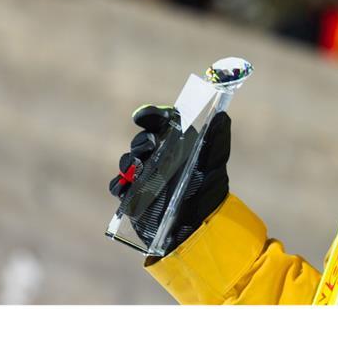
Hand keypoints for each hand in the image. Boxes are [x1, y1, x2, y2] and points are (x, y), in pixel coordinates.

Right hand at [109, 105, 230, 254]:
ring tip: (139, 167)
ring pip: (127, 161)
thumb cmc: (208, 188)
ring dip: (129, 162)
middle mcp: (158, 156)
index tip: (142, 116)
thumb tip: (219, 115)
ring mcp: (144, 175)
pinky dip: (119, 184)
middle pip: (141, 141)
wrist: (199, 223)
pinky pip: (118, 185)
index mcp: (176, 143)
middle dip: (141, 141)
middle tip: (148, 145)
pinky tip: (126, 187)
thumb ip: (217, 138)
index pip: (159, 122)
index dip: (151, 116)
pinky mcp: (133, 194)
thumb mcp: (216, 161)